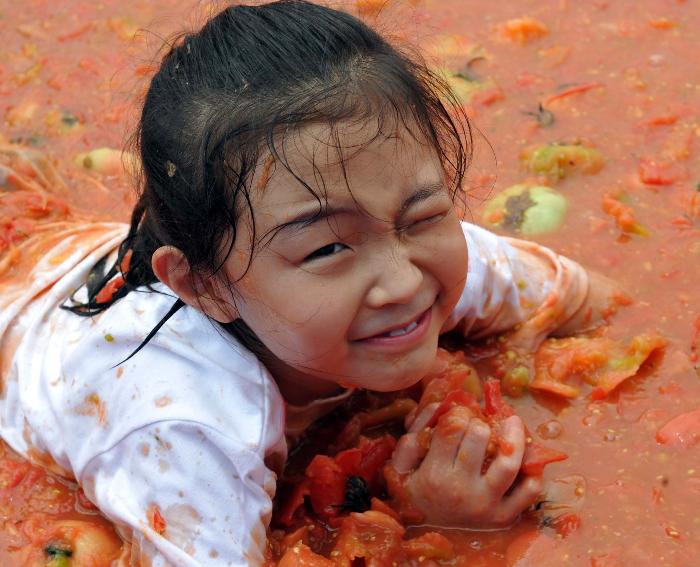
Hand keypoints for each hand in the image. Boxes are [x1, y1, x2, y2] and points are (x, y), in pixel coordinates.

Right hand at [389, 404, 542, 527]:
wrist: (424, 534)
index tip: (457, 415)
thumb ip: (414, 434)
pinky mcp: (504, 517)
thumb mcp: (401, 466)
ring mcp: (487, 505)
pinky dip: (532, 473)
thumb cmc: (413, 494)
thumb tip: (440, 406)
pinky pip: (528, 493)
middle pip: (479, 436)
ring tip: (513, 422)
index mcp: (435, 474)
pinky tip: (525, 458)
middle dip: (478, 422)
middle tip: (476, 424)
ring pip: (509, 462)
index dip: (457, 413)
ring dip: (514, 436)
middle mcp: (463, 489)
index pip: (452, 427)